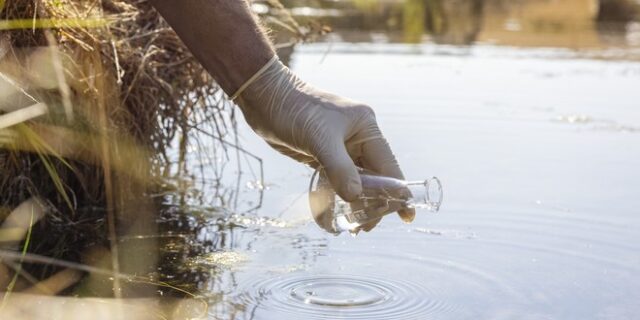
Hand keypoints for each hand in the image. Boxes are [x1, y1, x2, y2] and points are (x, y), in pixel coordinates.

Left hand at [235, 58, 414, 230]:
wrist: (264, 98)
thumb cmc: (294, 110)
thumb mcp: (319, 139)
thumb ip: (339, 168)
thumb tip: (356, 197)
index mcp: (366, 128)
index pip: (388, 165)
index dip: (397, 192)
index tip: (405, 216)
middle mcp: (357, 138)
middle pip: (375, 177)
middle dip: (374, 203)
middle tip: (364, 228)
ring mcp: (341, 147)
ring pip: (357, 181)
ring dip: (356, 203)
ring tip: (353, 227)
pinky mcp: (323, 155)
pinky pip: (338, 180)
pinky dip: (339, 196)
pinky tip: (337, 212)